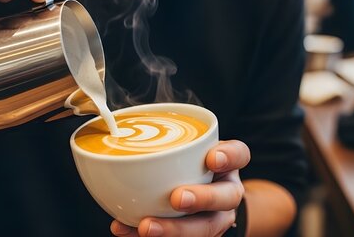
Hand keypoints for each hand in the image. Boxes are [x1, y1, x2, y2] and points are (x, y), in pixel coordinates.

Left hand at [111, 140, 250, 236]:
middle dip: (202, 198)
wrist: (198, 201)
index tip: (211, 158)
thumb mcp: (183, 148)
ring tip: (146, 227)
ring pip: (206, 228)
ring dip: (175, 229)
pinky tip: (126, 230)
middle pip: (226, 197)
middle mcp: (226, 191)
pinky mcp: (201, 235)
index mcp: (226, 164)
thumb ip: (164, 140)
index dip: (229, 156)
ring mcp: (216, 218)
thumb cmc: (184, 165)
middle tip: (177, 198)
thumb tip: (114, 127)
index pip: (239, 154)